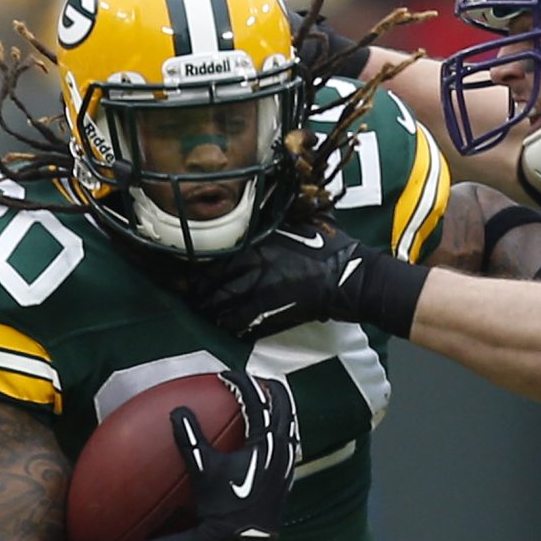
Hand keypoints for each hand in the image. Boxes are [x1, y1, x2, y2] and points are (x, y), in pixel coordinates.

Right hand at [169, 376, 299, 540]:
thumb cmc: (221, 506)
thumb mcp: (201, 470)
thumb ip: (189, 438)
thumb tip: (178, 411)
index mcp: (266, 443)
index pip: (258, 402)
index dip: (242, 383)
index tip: (226, 375)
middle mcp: (283, 450)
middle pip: (285, 406)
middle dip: (271, 387)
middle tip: (254, 378)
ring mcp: (289, 464)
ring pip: (291, 424)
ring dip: (280, 407)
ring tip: (266, 399)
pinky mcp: (287, 477)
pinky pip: (290, 443)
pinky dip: (281, 429)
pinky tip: (269, 433)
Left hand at [192, 218, 368, 344]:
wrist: (347, 276)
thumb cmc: (331, 248)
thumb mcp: (301, 222)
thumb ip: (277, 221)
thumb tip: (265, 214)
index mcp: (259, 239)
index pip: (219, 251)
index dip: (202, 263)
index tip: (194, 269)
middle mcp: (254, 260)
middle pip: (213, 277)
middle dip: (199, 289)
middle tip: (193, 295)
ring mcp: (259, 284)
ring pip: (221, 298)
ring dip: (209, 307)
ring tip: (204, 311)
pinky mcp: (269, 306)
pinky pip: (239, 317)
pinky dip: (228, 322)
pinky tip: (224, 325)